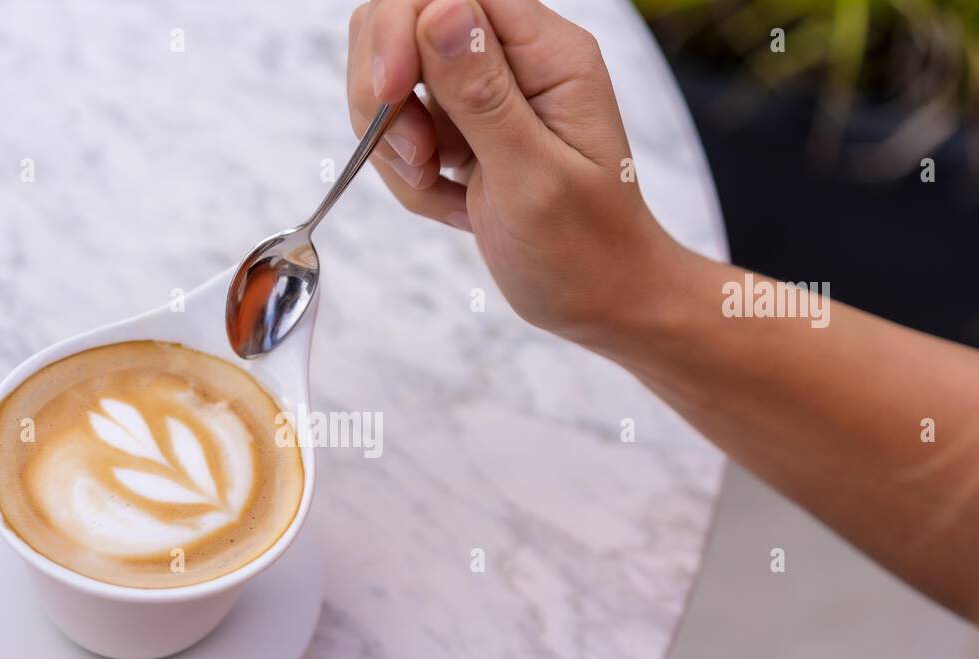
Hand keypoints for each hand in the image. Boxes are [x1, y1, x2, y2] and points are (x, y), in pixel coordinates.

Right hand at [346, 0, 685, 345]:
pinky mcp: (462, 128)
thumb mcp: (535, 179)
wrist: (601, 301)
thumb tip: (440, 11)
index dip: (401, 31)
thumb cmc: (586, 251)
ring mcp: (484, 93)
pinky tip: (451, 204)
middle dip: (384, 92)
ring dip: (392, 142)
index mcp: (548, 54)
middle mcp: (515, 58)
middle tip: (416, 157)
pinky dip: (405, 173)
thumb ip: (484, 96)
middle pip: (404, 22)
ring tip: (439, 189)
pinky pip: (398, 130)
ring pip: (391, 79)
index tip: (387, 98)